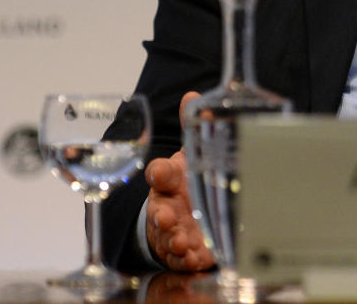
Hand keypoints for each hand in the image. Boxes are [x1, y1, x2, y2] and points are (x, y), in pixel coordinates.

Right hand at [144, 91, 213, 271]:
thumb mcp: (191, 154)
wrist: (181, 216)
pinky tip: (197, 259)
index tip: (161, 171)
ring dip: (174, 240)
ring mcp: (174, 230)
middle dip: (162, 215)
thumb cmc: (185, 182)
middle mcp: (167, 205)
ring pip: (169, 237)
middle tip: (168, 217)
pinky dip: (190, 260)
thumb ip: (194, 127)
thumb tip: (193, 96)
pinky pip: (184, 258)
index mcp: (169, 180)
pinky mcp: (185, 250)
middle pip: (159, 210)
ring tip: (182, 243)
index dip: (160, 172)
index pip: (160, 173)